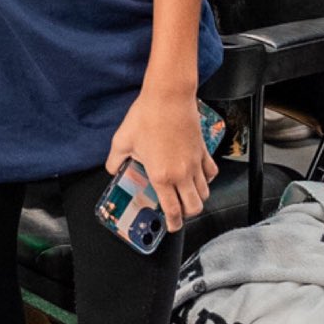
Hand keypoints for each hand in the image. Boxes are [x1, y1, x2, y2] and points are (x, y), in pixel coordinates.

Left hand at [108, 88, 216, 233]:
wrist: (168, 97)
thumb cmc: (146, 116)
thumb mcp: (122, 140)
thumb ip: (115, 160)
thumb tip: (112, 169)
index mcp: (162, 176)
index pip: (173, 210)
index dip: (174, 224)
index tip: (172, 227)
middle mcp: (182, 174)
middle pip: (195, 207)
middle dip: (187, 214)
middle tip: (178, 212)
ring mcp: (196, 163)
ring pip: (205, 192)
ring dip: (197, 198)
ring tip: (186, 195)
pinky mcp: (203, 151)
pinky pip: (211, 172)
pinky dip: (207, 179)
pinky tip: (198, 175)